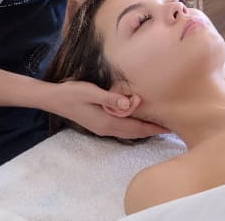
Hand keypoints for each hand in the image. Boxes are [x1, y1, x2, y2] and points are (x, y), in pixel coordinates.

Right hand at [49, 80, 167, 138]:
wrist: (53, 99)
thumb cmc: (72, 93)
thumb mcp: (91, 92)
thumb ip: (110, 99)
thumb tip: (130, 104)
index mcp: (107, 122)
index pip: (136, 128)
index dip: (153, 128)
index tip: (169, 127)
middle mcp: (106, 128)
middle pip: (134, 133)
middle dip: (152, 130)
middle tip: (170, 127)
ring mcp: (102, 128)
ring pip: (128, 132)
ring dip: (144, 129)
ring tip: (159, 125)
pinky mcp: (99, 123)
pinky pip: (122, 128)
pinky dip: (134, 126)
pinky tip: (138, 120)